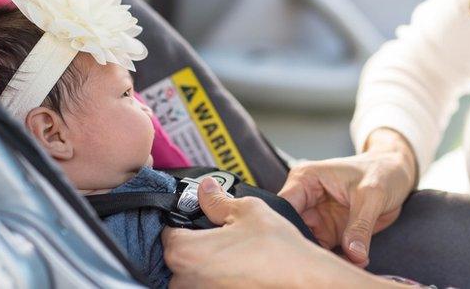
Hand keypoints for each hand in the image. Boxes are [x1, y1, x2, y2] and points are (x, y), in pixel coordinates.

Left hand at [163, 177, 382, 287]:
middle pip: (177, 255)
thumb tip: (206, 189)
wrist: (302, 282)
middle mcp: (184, 281)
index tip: (199, 218)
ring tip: (234, 254)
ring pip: (191, 274)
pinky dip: (217, 277)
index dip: (184, 220)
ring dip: (205, 263)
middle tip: (222, 235)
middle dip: (195, 243)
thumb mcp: (247, 211)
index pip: (167, 231)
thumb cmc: (278, 252)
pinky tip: (238, 270)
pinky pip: (206, 285)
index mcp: (185, 252)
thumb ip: (218, 200)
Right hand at [278, 128, 417, 266]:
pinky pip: (327, 252)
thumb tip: (354, 255)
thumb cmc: (382, 170)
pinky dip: (337, 262)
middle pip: (293, 230)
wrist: (398, 173)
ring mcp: (318, 218)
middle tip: (323, 265)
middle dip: (306, 249)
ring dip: (323, 259)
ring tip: (340, 267)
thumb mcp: (372, 194)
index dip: (287, 229)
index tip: (302, 251)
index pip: (284, 207)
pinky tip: (351, 266)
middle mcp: (306, 199)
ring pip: (309, 245)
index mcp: (306, 179)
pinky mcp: (331, 232)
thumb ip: (360, 226)